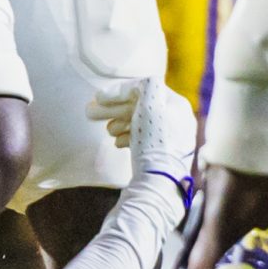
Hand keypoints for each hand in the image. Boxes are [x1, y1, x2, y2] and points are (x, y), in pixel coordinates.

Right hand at [88, 79, 198, 209]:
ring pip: (139, 124)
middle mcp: (178, 121)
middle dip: (114, 109)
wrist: (157, 183)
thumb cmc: (154, 141)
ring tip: (106, 131)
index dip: (119, 91)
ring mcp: (172, 139)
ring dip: (118, 123)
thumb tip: (132, 87)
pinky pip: (143, 140)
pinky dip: (127, 138)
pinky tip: (117, 144)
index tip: (97, 97)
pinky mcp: (163, 156)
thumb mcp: (150, 103)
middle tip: (90, 113)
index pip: (144, 89)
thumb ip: (142, 85)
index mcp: (177, 106)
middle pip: (140, 108)